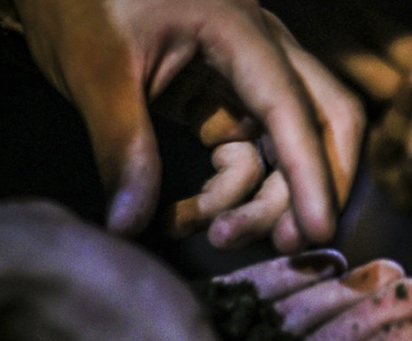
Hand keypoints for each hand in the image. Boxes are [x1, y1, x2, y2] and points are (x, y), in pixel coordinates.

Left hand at [12, 0, 362, 249]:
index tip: (318, 231)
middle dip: (318, 186)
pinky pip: (249, 159)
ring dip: (262, 201)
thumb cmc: (82, 1)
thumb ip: (121, 146)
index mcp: (240, 32)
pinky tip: (185, 215)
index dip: (311, 172)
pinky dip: (227, 194)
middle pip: (328, 122)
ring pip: (288, 150)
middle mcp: (264, 54)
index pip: (292, 107)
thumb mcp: (95, 69)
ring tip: (217, 237)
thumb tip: (128, 226)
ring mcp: (251, 81)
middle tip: (293, 244)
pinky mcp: (228, 104)